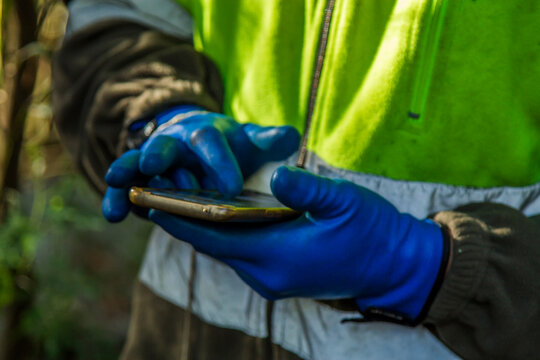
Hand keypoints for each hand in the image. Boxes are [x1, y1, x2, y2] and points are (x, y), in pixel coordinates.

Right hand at [102, 106, 299, 221]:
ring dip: (127, 175)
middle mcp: (177, 143)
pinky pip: (127, 188)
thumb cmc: (231, 148)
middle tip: (152, 167)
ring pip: (137, 165)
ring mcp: (155, 161)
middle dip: (158, 155)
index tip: (230, 189)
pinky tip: (113, 215)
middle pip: (166, 146)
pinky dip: (118, 198)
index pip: (212, 143)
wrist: (200, 146)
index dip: (219, 163)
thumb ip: (269, 141)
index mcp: (206, 133)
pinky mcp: (142, 181)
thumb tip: (291, 136)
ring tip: (116, 185)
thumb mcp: (251, 142)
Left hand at [149, 166, 446, 321]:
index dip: (180, 217)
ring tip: (179, 199)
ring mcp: (271, 279)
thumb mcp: (343, 200)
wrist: (393, 265)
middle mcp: (266, 274)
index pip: (214, 235)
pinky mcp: (278, 277)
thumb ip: (306, 187)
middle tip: (157, 192)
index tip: (152, 200)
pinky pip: (239, 253)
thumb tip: (276, 173)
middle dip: (184, 220)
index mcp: (278, 255)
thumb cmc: (371, 230)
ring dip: (203, 227)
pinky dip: (223, 234)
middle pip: (212, 244)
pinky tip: (217, 213)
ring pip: (224, 250)